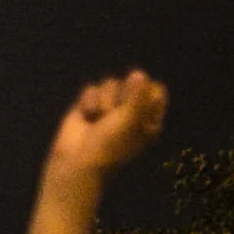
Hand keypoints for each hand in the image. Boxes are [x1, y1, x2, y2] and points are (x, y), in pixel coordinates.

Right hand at [47, 72, 166, 179]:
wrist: (77, 160)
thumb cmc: (110, 145)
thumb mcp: (130, 120)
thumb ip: (137, 95)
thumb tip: (139, 72)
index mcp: (149, 119)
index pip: (156, 91)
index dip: (146, 92)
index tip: (137, 103)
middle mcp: (132, 111)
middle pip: (132, 83)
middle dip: (121, 96)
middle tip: (114, 115)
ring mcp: (110, 107)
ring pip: (111, 83)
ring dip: (103, 101)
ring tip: (98, 118)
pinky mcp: (90, 104)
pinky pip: (92, 88)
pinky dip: (88, 101)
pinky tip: (86, 116)